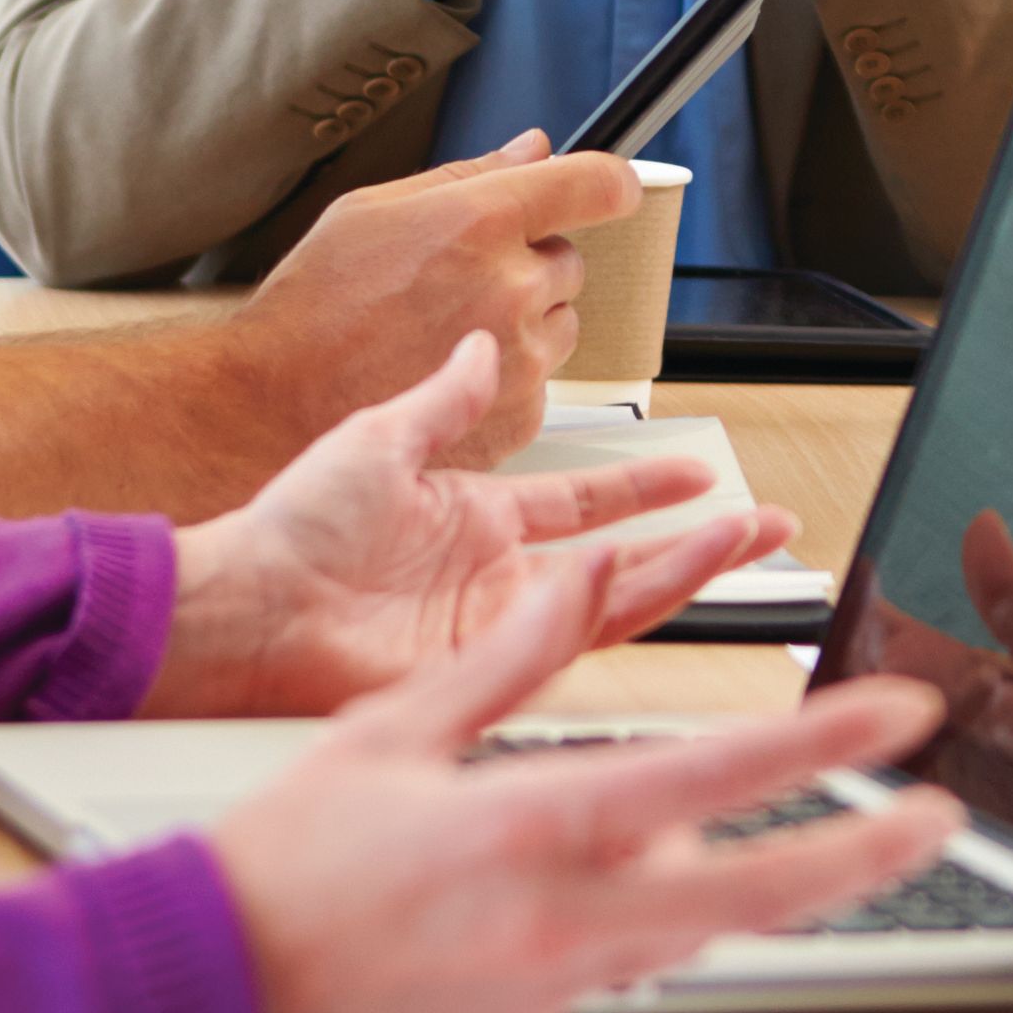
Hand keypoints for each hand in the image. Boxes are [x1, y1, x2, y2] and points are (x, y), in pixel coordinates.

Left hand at [153, 327, 798, 715]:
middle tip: (768, 524)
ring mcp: (498, 628)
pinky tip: (648, 567)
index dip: (647, 486)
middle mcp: (500, 579)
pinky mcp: (484, 669)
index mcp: (478, 522)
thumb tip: (485, 343)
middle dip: (704, 543)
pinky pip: (566, 636)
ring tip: (745, 540)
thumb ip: (446, 397)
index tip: (700, 467)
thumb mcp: (380, 437)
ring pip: (618, 602)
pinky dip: (610, 602)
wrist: (244, 603)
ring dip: (686, 569)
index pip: (588, 503)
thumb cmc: (288, 529)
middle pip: (628, 561)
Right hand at [211, 540, 957, 1012]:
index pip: (716, 779)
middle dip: (860, 856)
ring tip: (635, 831)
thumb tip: (585, 576)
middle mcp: (558, 923)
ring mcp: (548, 997)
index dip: (825, 748)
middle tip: (937, 816)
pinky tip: (503, 904)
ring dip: (693, 880)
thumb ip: (512, 657)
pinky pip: (596, 970)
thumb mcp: (393, 729)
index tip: (900, 720)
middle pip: (754, 896)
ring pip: (676, 930)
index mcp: (532, 827)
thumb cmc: (280, 860)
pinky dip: (589, 926)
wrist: (197, 997)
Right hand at [219, 140, 635, 466]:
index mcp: (481, 221)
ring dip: (523, 323)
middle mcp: (513, 286)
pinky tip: (444, 373)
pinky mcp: (522, 414)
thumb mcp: (372, 209)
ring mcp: (522, 356)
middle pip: (568, 260)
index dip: (608, 182)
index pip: (595, 184)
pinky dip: (509, 378)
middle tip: (455, 284)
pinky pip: (544, 381)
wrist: (276, 408)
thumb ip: (468, 175)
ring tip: (442, 334)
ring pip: (560, 322)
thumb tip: (533, 148)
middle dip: (527, 265)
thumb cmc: (312, 309)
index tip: (610, 188)